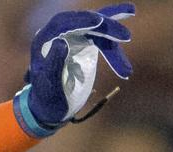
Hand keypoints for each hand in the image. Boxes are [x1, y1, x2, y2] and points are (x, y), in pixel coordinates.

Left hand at [17, 5, 132, 134]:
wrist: (51, 110)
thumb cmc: (46, 99)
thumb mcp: (48, 85)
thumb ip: (53, 63)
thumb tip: (61, 42)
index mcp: (45, 40)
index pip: (63, 23)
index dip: (81, 20)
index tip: (99, 21)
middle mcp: (59, 34)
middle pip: (84, 23)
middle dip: (105, 27)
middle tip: (125, 36)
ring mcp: (73, 38)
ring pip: (96, 30)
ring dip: (114, 38)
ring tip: (127, 54)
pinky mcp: (85, 44)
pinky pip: (102, 39)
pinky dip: (115, 47)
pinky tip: (126, 42)